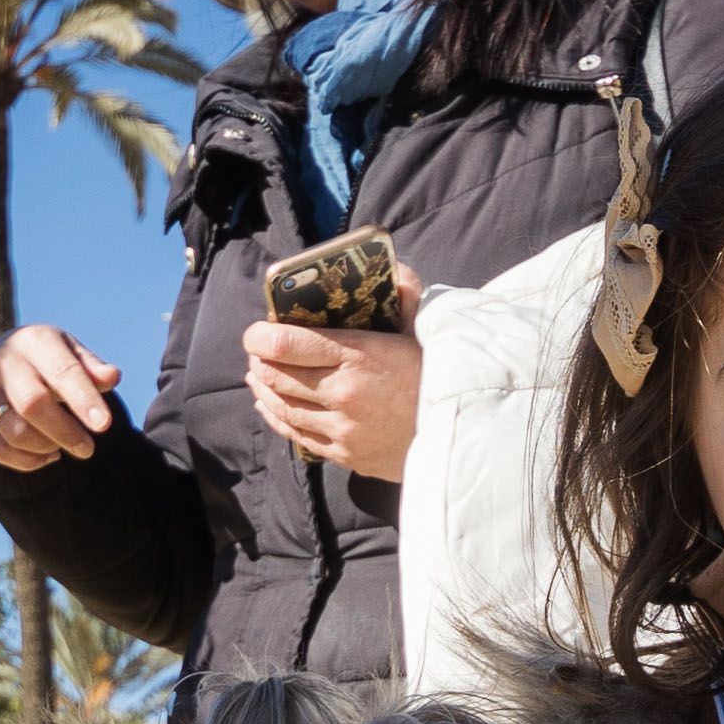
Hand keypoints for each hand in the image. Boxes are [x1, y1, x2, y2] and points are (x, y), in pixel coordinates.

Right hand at [0, 324, 123, 473]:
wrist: (4, 357)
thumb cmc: (50, 360)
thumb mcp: (73, 355)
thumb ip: (93, 369)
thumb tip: (112, 376)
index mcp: (34, 341)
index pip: (62, 372)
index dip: (84, 400)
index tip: (104, 425)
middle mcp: (2, 361)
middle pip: (32, 404)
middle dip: (65, 432)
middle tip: (87, 449)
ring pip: (14, 431)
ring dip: (46, 447)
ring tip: (62, 445)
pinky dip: (27, 461)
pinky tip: (46, 455)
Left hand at [245, 266, 424, 481]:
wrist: (467, 434)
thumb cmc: (445, 376)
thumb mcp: (425, 330)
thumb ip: (406, 296)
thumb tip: (396, 268)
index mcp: (359, 356)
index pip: (287, 344)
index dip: (260, 337)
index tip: (255, 332)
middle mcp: (344, 394)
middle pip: (278, 376)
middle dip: (260, 362)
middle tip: (258, 352)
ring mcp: (343, 429)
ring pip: (283, 408)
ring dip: (264, 389)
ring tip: (259, 376)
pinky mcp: (347, 455)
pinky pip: (298, 437)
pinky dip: (278, 419)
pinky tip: (271, 406)